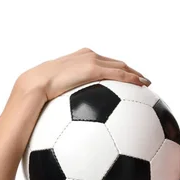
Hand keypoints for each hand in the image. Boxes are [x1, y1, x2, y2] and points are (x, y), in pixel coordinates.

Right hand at [15, 47, 149, 102]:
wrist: (33, 88)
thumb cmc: (38, 97)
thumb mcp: (55, 97)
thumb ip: (64, 103)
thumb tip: (65, 123)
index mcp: (77, 59)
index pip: (102, 63)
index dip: (115, 70)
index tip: (125, 79)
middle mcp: (86, 56)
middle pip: (115, 62)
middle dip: (129, 70)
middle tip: (141, 81)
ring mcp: (91, 61)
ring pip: (121, 66)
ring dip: (135, 74)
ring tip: (146, 84)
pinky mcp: (93, 69)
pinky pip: (119, 74)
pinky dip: (132, 79)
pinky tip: (142, 86)